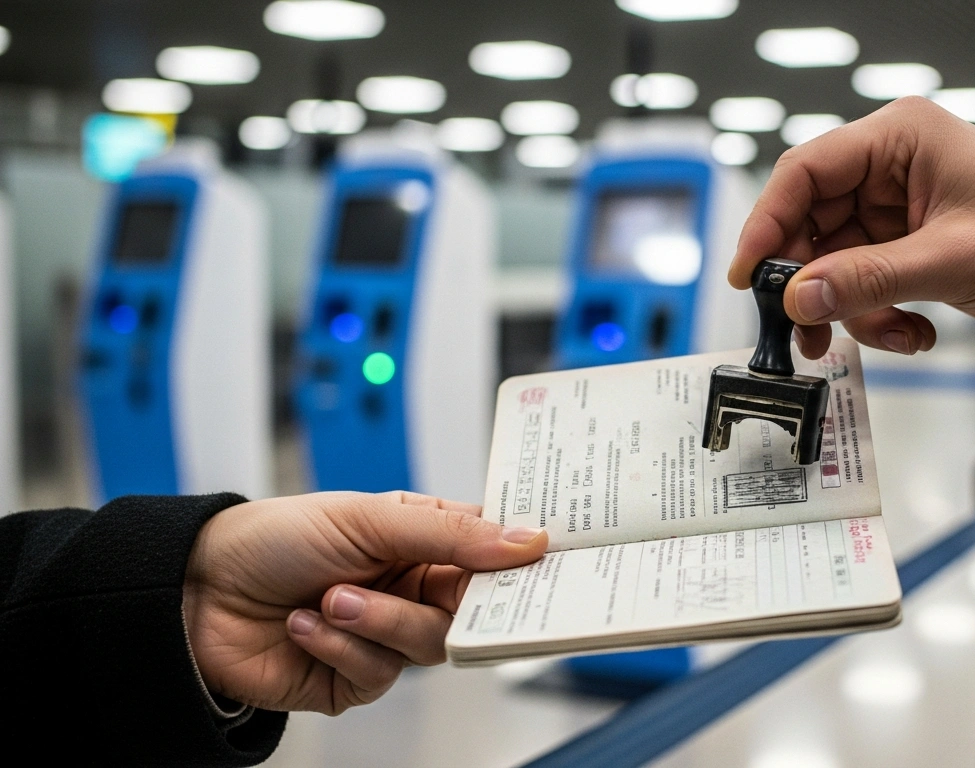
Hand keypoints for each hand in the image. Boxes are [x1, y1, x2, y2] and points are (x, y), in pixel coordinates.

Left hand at [182, 491, 546, 713]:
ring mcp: (385, 636)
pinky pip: (378, 674)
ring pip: (427, 644)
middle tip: (435, 590)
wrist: (195, 591)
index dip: (517, 560)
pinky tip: (303, 623)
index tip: (543, 560)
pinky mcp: (354, 679)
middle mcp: (412, 589)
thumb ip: (450, 535)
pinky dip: (339, 646)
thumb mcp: (369, 518)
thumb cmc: (274, 538)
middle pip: (472, 610)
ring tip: (331, 598)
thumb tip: (527, 540)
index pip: (492, 553)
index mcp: (423, 541)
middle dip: (444, 601)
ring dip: (376, 620)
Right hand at [729, 96, 974, 358]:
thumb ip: (868, 279)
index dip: (768, 223)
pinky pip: (865, 285)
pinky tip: (915, 332)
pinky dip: (879, 316)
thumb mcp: (953, 260)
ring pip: (835, 264)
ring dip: (851, 309)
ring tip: (887, 335)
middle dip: (811, 282)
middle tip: (805, 329)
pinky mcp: (910, 247)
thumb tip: (800, 296)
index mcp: (900, 139)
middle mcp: (892, 168)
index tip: (750, 277)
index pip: (806, 172)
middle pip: (812, 223)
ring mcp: (899, 210)